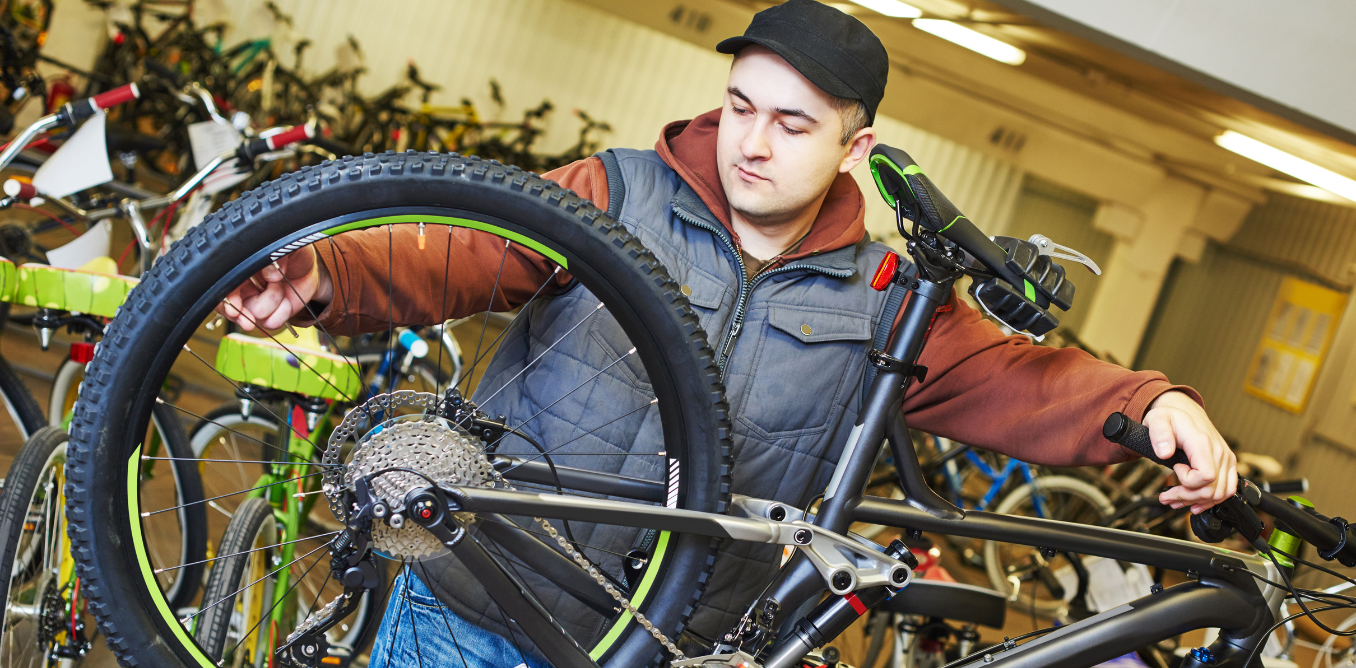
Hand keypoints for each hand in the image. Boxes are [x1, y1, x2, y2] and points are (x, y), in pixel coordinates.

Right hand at [216, 246, 332, 331]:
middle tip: (248, 317)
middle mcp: (243, 288)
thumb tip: (271, 272)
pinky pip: (271, 323)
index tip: (233, 307)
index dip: (225, 299)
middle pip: (230, 308)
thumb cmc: (292, 256)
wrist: (311, 270)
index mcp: (239, 269)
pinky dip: (281, 313)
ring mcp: (255, 303)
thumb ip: (277, 253)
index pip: (223, 286)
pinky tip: (286, 302)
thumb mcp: (286, 247)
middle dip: (240, 312)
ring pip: (255, 314)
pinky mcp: (270, 316)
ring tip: (279, 285)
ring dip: (272, 300)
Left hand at [1144, 391, 1236, 513]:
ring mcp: (1226, 459)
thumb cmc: (1171, 417)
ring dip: (1197, 502)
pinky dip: (1211, 500)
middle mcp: (1219, 452)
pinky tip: (1194, 502)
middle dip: (1186, 497)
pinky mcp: (1227, 464)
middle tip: (1166, 496)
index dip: (1187, 481)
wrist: (1184, 412)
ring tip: (1175, 501)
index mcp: (1203, 443)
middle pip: (1212, 490)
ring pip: (1220, 494)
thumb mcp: (1157, 420)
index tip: (1175, 469)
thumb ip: (1159, 434)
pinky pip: (1227, 490)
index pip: (1205, 476)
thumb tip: (1164, 453)